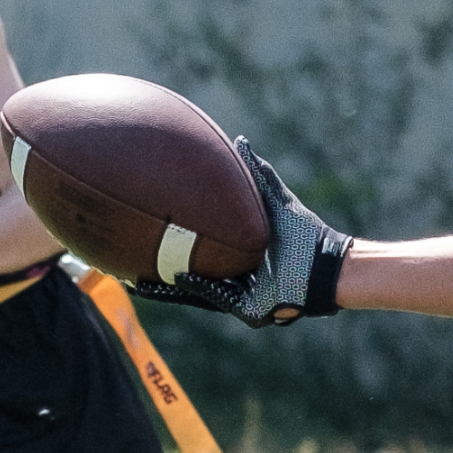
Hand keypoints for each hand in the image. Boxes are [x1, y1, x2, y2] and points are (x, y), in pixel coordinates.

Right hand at [147, 140, 352, 323]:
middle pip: (185, 279)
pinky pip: (220, 297)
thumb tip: (240, 140)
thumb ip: (257, 174)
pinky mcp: (250, 312)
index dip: (166, 250)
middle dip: (156, 275)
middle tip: (125, 267)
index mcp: (232, 261)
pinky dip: (202, 287)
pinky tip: (179, 277)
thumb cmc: (305, 235)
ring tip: (139, 282)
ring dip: (168, 290)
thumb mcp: (274, 202)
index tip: (141, 238)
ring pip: (196, 296)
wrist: (328, 264)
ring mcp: (239, 299)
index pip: (191, 256)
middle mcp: (231, 282)